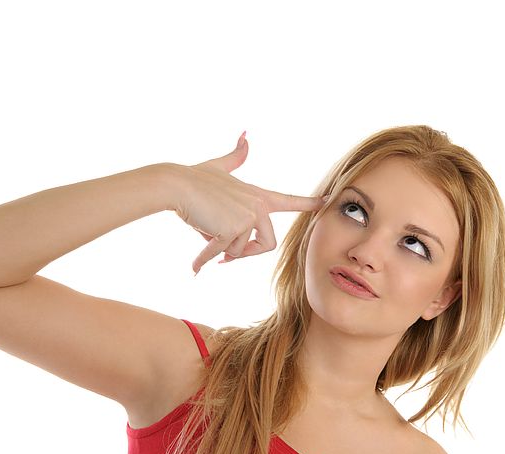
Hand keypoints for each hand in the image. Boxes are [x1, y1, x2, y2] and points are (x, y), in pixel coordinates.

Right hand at [172, 131, 325, 274]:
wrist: (177, 185)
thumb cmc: (195, 178)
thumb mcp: (219, 166)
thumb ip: (235, 156)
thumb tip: (245, 135)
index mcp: (258, 196)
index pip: (290, 201)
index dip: (309, 203)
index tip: (328, 201)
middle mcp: (257, 207)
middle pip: (267, 244)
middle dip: (246, 253)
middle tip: (227, 256)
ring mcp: (246, 218)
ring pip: (238, 251)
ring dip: (219, 248)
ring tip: (205, 230)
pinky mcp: (231, 229)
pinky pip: (221, 254)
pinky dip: (204, 260)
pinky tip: (195, 268)